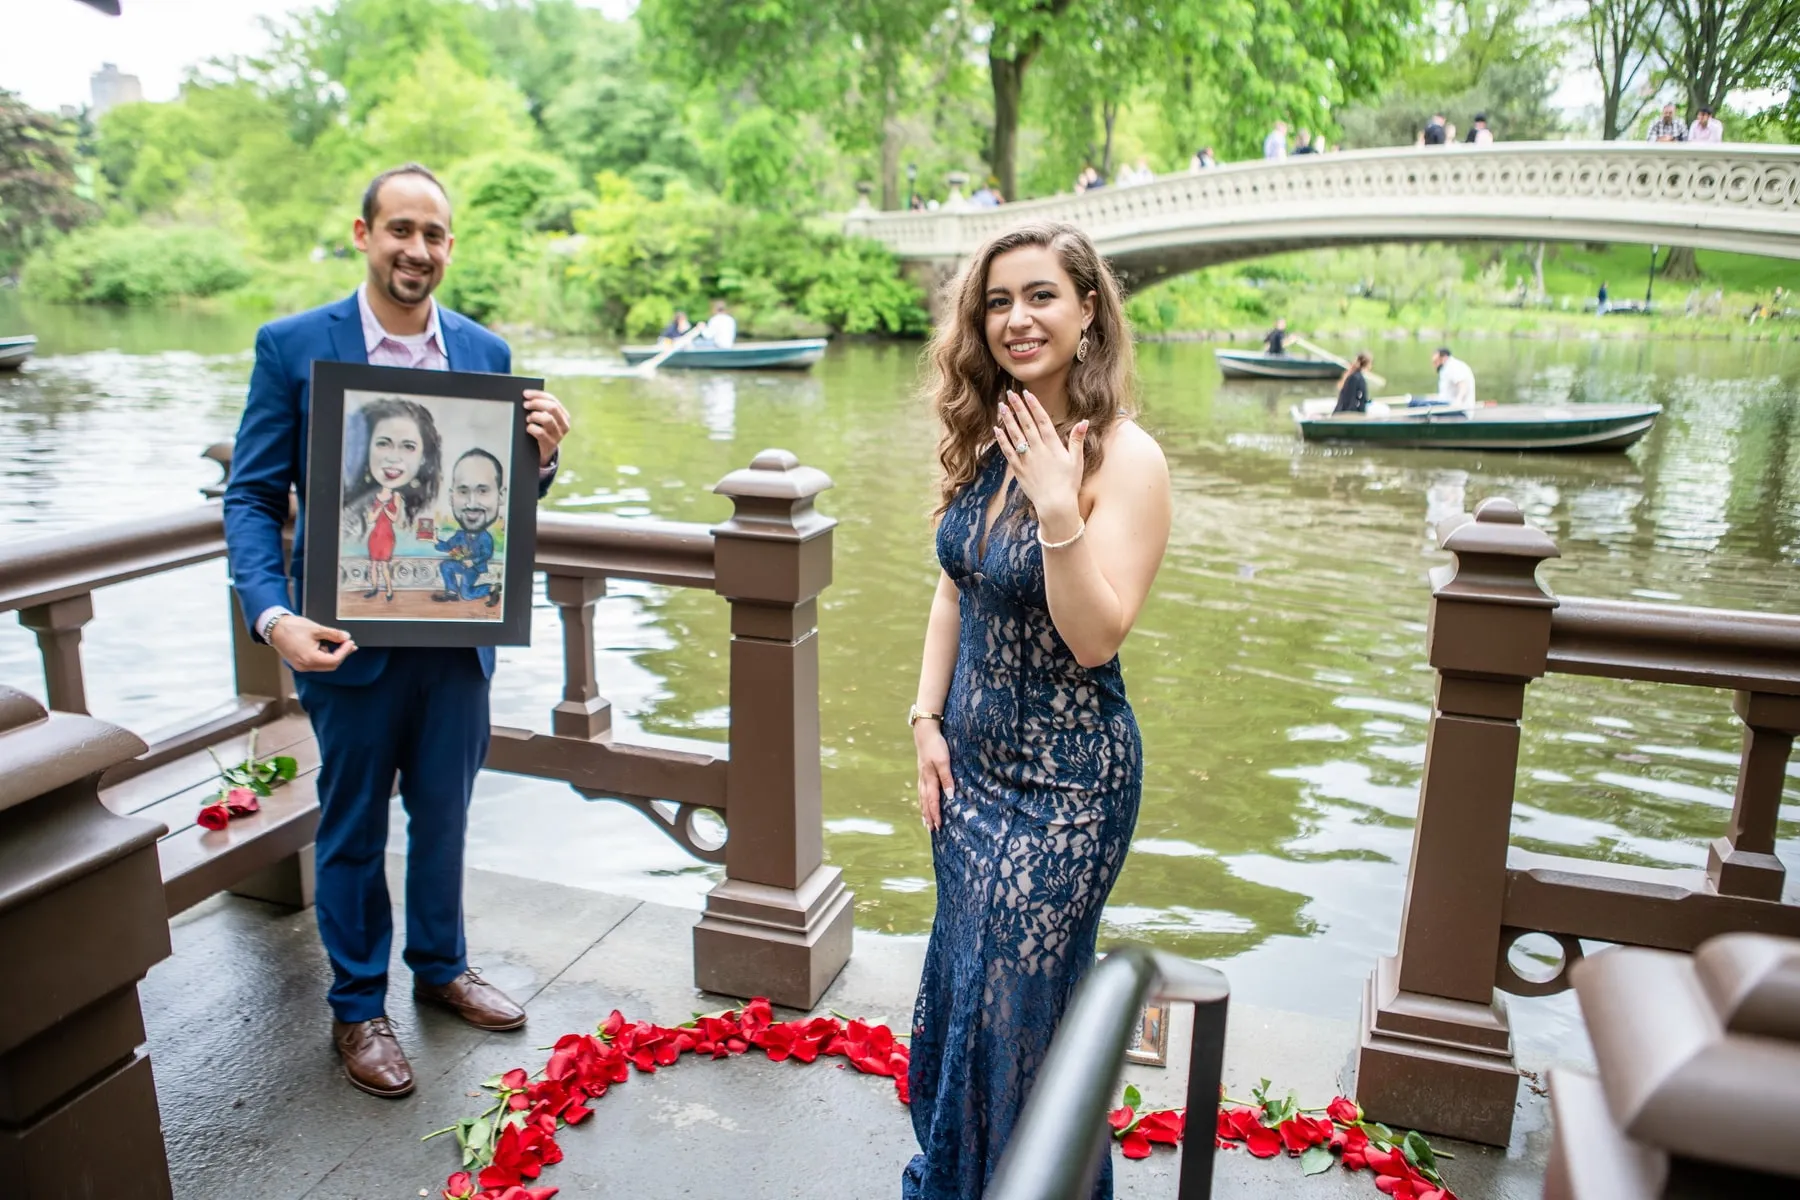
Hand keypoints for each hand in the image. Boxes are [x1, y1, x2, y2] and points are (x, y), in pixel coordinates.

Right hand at [269, 615, 355, 672]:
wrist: (274, 628)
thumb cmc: (291, 627)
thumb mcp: (316, 629)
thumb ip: (333, 634)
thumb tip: (346, 637)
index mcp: (310, 659)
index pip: (334, 660)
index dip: (345, 651)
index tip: (350, 642)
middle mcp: (305, 666)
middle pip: (330, 665)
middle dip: (341, 655)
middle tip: (349, 644)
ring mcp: (301, 666)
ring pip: (324, 665)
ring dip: (333, 655)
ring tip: (337, 643)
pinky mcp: (299, 663)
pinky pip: (316, 663)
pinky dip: (323, 656)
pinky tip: (325, 646)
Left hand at [523, 389, 570, 465]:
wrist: (545, 452)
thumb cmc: (543, 431)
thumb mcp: (546, 419)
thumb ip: (542, 408)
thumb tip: (527, 396)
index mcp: (564, 415)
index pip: (552, 399)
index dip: (538, 395)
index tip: (525, 394)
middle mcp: (564, 424)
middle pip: (552, 407)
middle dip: (536, 403)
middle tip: (525, 405)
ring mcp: (558, 435)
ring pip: (547, 419)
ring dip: (534, 416)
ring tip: (528, 419)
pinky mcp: (550, 444)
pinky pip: (540, 432)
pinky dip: (531, 428)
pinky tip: (528, 428)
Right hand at [914, 721, 952, 831]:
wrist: (925, 732)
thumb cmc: (936, 745)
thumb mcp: (944, 761)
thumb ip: (946, 778)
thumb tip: (949, 796)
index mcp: (930, 779)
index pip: (933, 801)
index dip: (935, 814)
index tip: (938, 826)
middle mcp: (924, 780)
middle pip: (925, 802)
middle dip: (929, 816)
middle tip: (932, 830)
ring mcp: (922, 776)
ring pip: (922, 797)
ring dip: (924, 810)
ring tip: (926, 821)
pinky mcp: (922, 771)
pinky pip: (921, 790)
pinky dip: (922, 800)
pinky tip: (923, 802)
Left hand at [995, 389, 1088, 536]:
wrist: (1055, 505)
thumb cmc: (1068, 483)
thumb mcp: (1077, 460)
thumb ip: (1077, 440)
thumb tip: (1084, 421)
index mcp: (1053, 445)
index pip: (1042, 420)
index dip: (1034, 406)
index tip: (1027, 394)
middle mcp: (1038, 449)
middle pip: (1026, 424)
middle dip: (1018, 407)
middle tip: (1010, 393)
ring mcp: (1027, 459)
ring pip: (1015, 435)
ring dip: (1008, 419)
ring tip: (1001, 406)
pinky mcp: (1018, 469)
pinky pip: (1008, 451)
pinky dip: (1002, 439)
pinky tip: (997, 429)